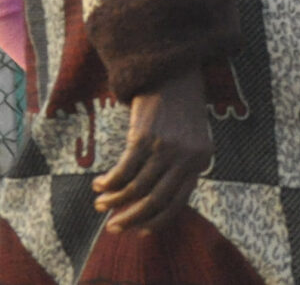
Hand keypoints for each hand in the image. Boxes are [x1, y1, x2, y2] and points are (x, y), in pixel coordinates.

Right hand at [94, 70, 211, 230]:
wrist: (172, 69)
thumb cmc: (179, 106)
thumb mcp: (191, 137)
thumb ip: (181, 166)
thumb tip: (154, 202)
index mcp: (201, 161)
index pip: (177, 204)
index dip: (155, 222)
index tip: (138, 231)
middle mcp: (186, 158)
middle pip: (154, 201)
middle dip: (131, 219)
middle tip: (113, 227)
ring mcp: (165, 148)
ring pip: (136, 189)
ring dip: (114, 202)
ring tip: (101, 205)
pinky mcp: (144, 136)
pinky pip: (123, 171)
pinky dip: (109, 183)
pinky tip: (99, 185)